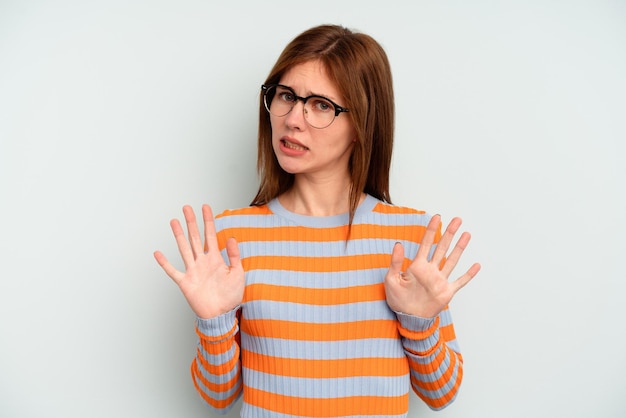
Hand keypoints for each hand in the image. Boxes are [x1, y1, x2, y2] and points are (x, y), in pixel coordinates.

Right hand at [154, 204, 244, 318]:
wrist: (221, 314)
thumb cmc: (230, 296)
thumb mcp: (238, 273)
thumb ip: (234, 256)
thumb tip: (231, 238)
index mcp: (215, 258)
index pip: (210, 235)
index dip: (208, 221)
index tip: (205, 207)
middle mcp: (202, 262)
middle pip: (194, 237)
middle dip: (191, 222)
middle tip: (186, 208)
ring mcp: (192, 271)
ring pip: (184, 249)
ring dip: (178, 235)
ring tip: (174, 221)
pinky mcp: (185, 282)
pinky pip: (173, 271)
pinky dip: (165, 263)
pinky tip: (158, 253)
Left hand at [384, 215, 480, 317]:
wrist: (408, 318)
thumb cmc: (398, 299)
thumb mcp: (391, 279)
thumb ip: (395, 262)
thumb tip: (398, 244)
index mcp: (417, 266)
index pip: (426, 244)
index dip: (431, 230)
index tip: (437, 217)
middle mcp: (431, 270)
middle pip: (442, 248)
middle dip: (449, 233)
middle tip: (457, 219)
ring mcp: (440, 280)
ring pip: (452, 260)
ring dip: (460, 248)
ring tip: (466, 234)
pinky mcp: (447, 292)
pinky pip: (460, 281)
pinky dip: (468, 274)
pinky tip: (476, 265)